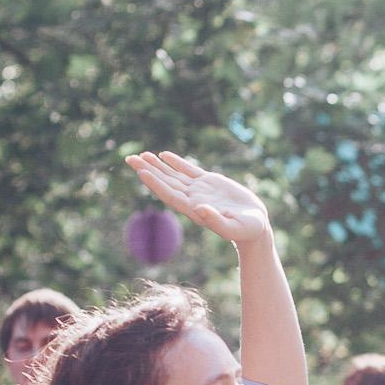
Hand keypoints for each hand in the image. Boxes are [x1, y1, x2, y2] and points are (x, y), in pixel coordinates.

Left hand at [125, 151, 271, 247]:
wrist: (256, 225)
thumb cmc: (247, 230)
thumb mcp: (234, 227)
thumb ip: (216, 221)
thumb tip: (199, 208)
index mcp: (195, 210)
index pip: (170, 195)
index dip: (155, 183)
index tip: (141, 172)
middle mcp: (193, 199)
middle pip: (166, 183)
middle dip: (148, 170)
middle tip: (129, 158)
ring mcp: (199, 190)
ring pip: (173, 175)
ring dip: (157, 165)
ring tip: (141, 155)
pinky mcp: (209, 182)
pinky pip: (188, 170)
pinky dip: (176, 162)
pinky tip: (164, 155)